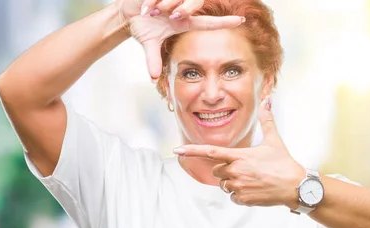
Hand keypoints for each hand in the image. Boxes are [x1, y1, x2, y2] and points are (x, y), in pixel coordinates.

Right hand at [117, 0, 244, 78]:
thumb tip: (154, 78)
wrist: (128, 11)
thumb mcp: (149, 43)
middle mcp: (182, 9)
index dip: (224, 23)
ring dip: (161, 6)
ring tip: (151, 12)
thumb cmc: (142, 26)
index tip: (241, 21)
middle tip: (165, 16)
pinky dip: (151, 2)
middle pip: (191, 6)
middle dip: (180, 9)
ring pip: (174, 0)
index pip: (208, 23)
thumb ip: (153, 60)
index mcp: (184, 22)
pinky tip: (146, 6)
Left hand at [174, 97, 305, 208]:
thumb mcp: (274, 140)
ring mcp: (239, 186)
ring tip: (252, 179)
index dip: (192, 151)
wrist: (295, 186)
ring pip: (224, 185)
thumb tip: (267, 100)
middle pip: (217, 171)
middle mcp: (236, 171)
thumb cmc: (284, 162)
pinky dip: (240, 195)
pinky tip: (254, 190)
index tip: (177, 150)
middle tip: (245, 168)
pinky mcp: (244, 199)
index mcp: (239, 156)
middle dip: (226, 170)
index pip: (210, 152)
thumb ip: (266, 120)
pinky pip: (232, 197)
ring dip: (233, 183)